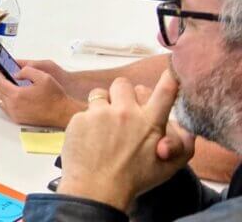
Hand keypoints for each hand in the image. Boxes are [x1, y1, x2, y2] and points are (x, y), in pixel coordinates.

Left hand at [0, 66, 83, 127]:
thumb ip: (27, 70)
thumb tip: (15, 73)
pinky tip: (9, 95)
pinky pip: (4, 108)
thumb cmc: (55, 97)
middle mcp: (13, 106)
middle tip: (0, 75)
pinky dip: (3, 100)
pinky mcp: (18, 119)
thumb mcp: (43, 76)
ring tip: (3, 84)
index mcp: (17, 95)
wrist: (62, 113)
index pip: (0, 82)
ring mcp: (15, 114)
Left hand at [57, 71, 195, 212]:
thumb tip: (176, 126)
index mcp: (150, 122)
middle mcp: (126, 112)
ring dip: (102, 104)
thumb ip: (179, 144)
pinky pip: (84, 111)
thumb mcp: (168, 167)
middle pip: (123, 84)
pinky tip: (89, 139)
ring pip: (100, 93)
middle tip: (121, 111)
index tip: (170, 70)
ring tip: (103, 124)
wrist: (96, 189)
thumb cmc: (134, 180)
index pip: (164, 92)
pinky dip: (86, 122)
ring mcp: (100, 113)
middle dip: (122, 94)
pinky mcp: (79, 118)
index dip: (169, 78)